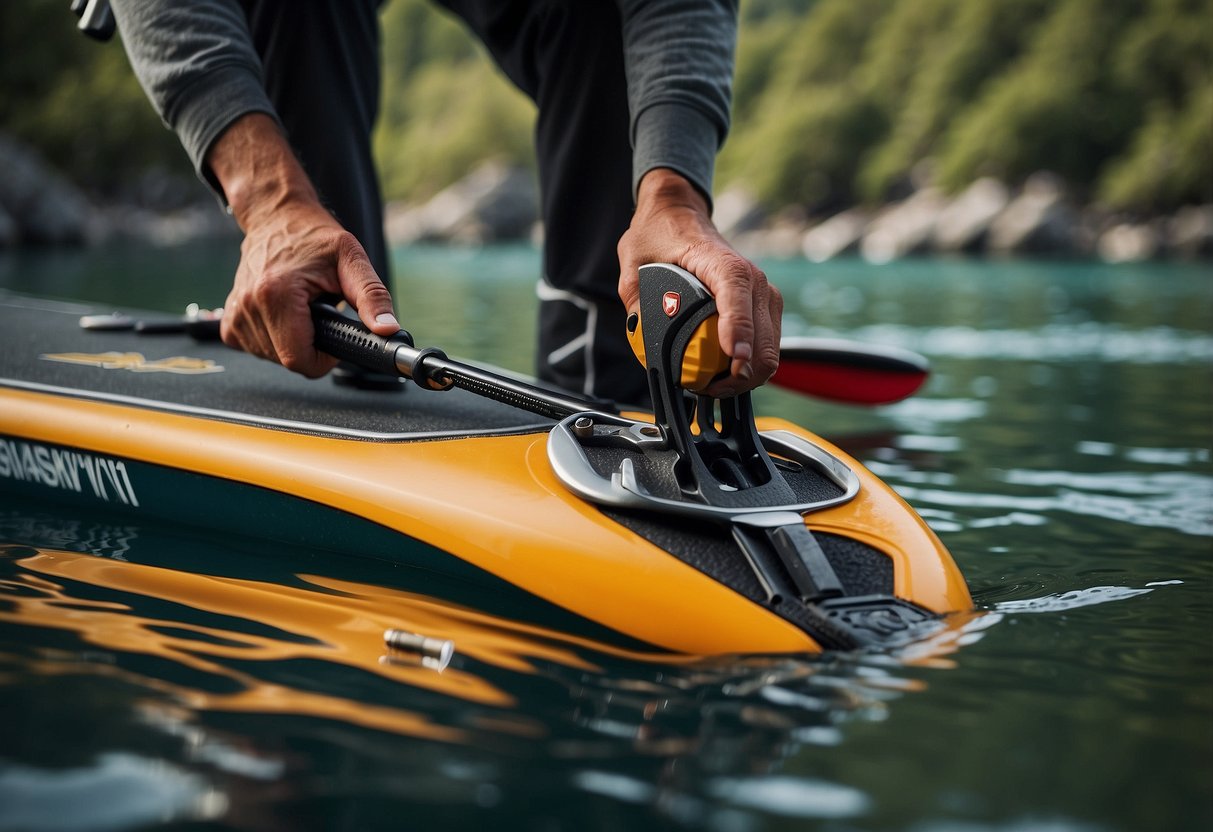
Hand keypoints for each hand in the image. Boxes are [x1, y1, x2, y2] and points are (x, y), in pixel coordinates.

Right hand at [207, 114, 398, 376]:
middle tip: (320, 315)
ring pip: (271, 356)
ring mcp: (235, 311)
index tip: (333, 334)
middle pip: (286, 360)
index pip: (299, 359)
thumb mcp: (352, 261)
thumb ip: (372, 298)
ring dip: (292, 342)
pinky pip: (253, 347)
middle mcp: (249, 304)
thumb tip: (387, 330)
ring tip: (301, 309)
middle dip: (311, 348)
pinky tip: (283, 315)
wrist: (277, 217)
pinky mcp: (229, 316)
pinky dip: (273, 339)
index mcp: (277, 294)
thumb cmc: (314, 237)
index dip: (324, 358)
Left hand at [617, 168, 781, 396]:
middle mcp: (753, 280)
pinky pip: (766, 346)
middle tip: (707, 389)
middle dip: (739, 376)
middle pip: (763, 342)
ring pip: (770, 352)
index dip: (738, 336)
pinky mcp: (764, 306)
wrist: (681, 215)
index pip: (738, 301)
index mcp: (724, 266)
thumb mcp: (634, 262)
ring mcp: (763, 294)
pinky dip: (749, 366)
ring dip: (745, 376)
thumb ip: (635, 299)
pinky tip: (724, 373)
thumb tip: (640, 334)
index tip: (730, 363)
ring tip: (714, 386)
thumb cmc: (661, 234)